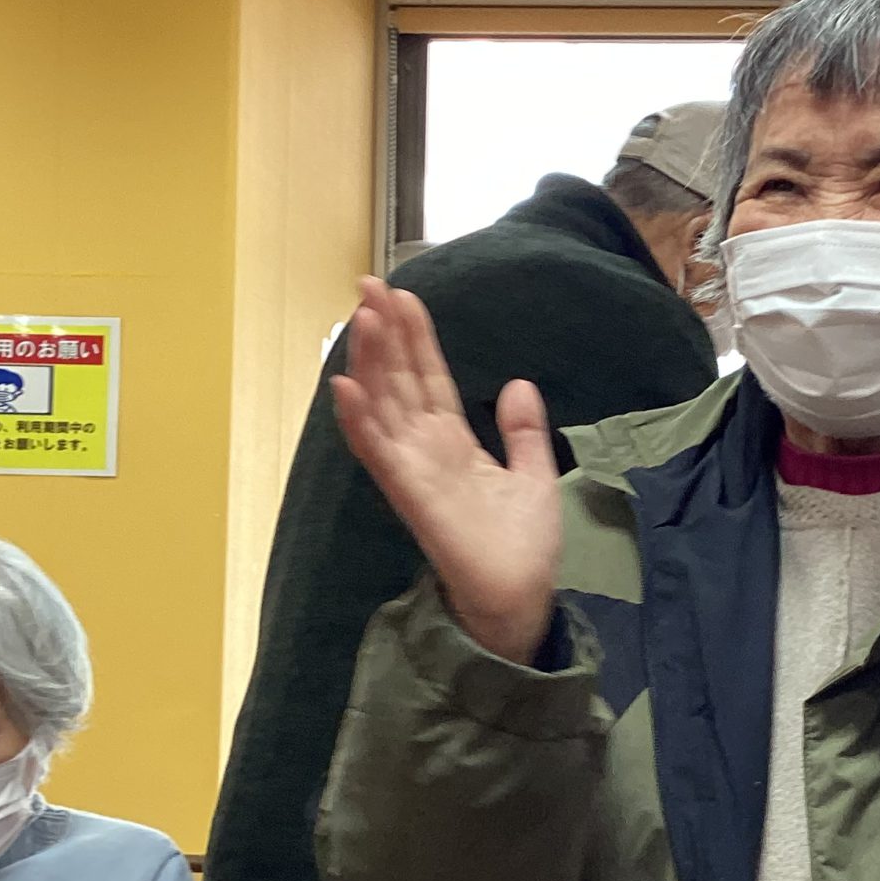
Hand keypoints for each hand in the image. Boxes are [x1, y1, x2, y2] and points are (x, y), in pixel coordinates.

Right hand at [332, 280, 561, 665]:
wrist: (521, 597)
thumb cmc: (522, 545)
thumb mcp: (535, 475)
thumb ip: (523, 431)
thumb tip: (519, 383)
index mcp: (451, 441)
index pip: (427, 378)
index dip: (414, 337)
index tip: (402, 296)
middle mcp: (424, 449)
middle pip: (397, 380)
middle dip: (383, 333)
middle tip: (368, 284)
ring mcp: (412, 469)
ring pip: (381, 405)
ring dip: (367, 362)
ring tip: (359, 317)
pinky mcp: (409, 494)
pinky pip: (377, 452)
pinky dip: (359, 420)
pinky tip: (344, 386)